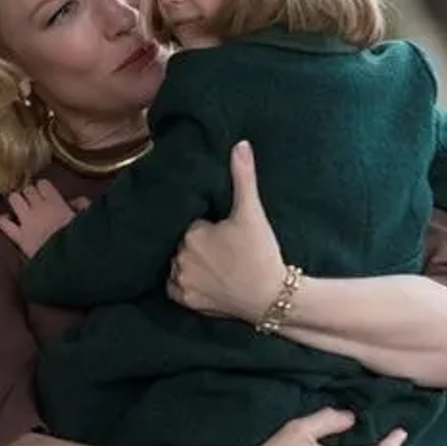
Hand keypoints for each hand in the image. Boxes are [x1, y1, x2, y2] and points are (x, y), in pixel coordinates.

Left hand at [0, 180, 82, 257]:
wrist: (69, 264)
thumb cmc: (82, 242)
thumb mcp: (88, 221)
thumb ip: (83, 206)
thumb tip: (76, 201)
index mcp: (56, 202)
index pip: (43, 184)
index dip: (44, 188)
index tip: (47, 194)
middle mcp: (39, 208)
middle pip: (28, 190)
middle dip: (31, 194)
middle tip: (36, 203)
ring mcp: (26, 222)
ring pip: (14, 199)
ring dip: (18, 201)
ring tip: (22, 208)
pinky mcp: (19, 237)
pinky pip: (3, 223)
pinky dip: (4, 220)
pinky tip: (9, 221)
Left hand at [167, 140, 287, 321]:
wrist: (271, 297)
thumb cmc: (261, 253)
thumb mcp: (252, 212)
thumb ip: (243, 177)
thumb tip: (240, 144)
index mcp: (192, 233)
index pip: (191, 223)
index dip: (207, 226)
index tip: (223, 231)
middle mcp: (180, 257)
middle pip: (183, 243)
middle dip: (198, 243)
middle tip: (224, 248)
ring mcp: (182, 281)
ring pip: (177, 264)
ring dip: (189, 262)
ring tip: (215, 264)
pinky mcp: (186, 301)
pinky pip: (174, 288)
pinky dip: (184, 283)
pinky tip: (202, 279)